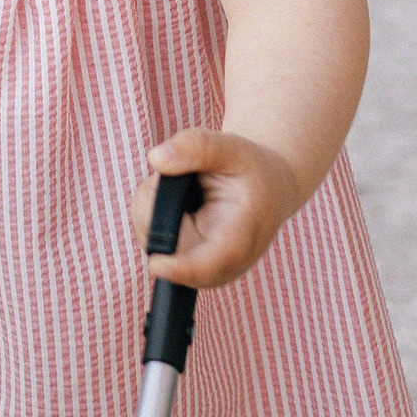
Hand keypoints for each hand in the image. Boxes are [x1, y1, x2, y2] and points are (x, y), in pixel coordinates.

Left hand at [129, 128, 302, 288]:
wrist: (267, 187)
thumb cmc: (252, 169)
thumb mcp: (234, 148)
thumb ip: (198, 147)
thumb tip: (156, 159)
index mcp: (240, 239)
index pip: (209, 265)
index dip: (180, 269)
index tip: (156, 265)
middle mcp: (219, 264)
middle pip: (164, 246)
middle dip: (153, 206)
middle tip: (176, 173)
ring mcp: (200, 266)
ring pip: (151, 239)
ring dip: (152, 207)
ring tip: (182, 186)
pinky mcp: (184, 260)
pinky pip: (149, 236)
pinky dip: (153, 213)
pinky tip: (177, 201)